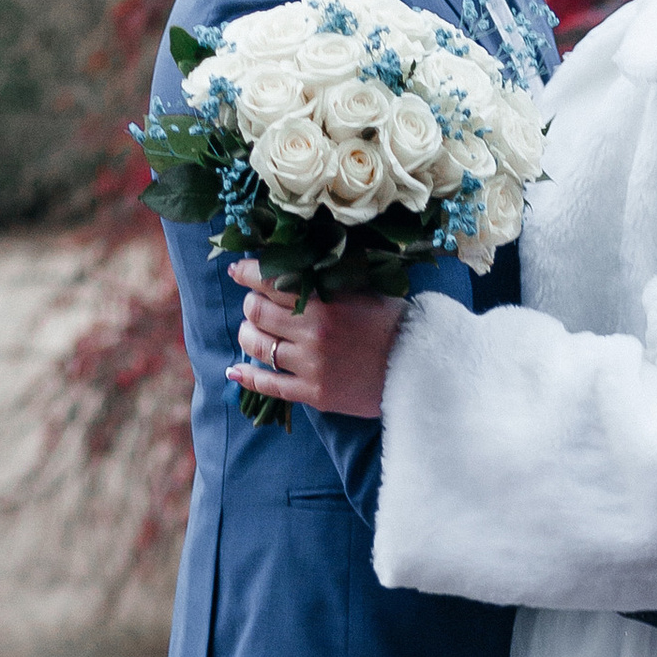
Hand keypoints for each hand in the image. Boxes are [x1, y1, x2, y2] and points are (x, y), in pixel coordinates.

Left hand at [228, 264, 405, 418]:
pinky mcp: (313, 394)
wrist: (420, 368)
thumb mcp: (363, 289)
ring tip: (253, 330)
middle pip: (256, 313)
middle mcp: (312, 333)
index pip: (270, 280)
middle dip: (250, 304)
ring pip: (257, 346)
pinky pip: (269, 386)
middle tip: (255, 302)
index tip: (238, 270)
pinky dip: (247, 376)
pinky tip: (236, 369)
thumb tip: (295, 262)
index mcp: (325, 302)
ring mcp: (310, 366)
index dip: (247, 273)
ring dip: (248, 334)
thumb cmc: (394, 323)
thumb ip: (328, 278)